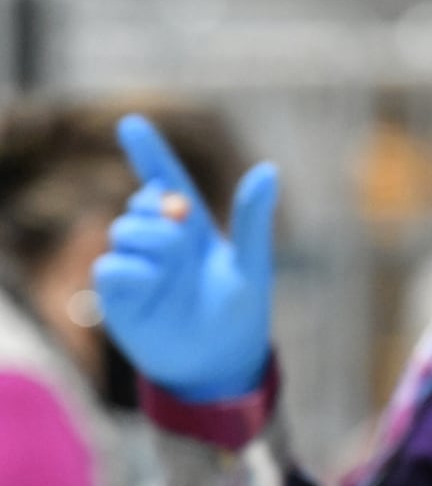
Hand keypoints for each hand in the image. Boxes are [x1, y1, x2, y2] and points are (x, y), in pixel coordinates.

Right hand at [92, 114, 279, 400]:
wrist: (217, 362)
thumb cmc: (240, 312)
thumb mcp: (252, 263)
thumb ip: (253, 219)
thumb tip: (268, 169)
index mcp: (194, 229)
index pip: (167, 181)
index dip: (149, 153)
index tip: (130, 123)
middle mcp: (161, 242)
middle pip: (144, 202)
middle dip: (159, 209)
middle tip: (181, 231)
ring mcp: (137, 265)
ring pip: (123, 229)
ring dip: (150, 243)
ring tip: (172, 272)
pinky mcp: (118, 293)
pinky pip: (110, 266)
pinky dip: (132, 272)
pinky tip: (150, 285)